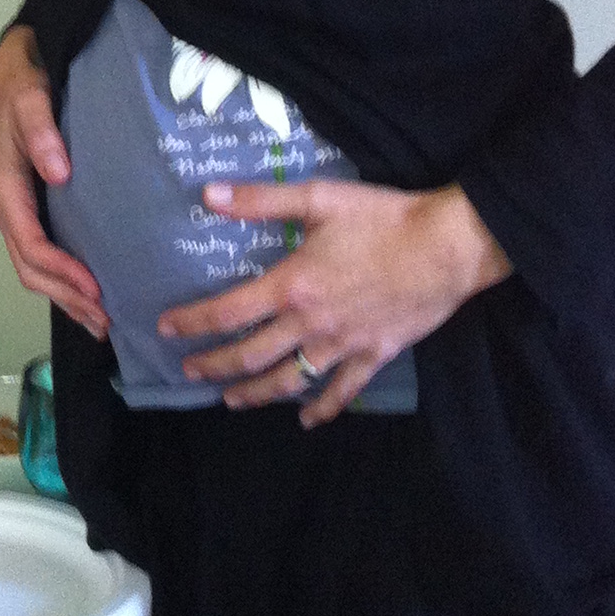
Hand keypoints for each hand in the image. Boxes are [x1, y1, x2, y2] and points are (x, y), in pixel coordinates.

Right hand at [0, 26, 108, 336]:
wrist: (18, 61)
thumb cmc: (22, 79)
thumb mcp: (29, 94)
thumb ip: (41, 129)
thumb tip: (58, 171)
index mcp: (5, 186)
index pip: (30, 243)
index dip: (61, 271)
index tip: (95, 290)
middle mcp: (11, 205)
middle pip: (31, 267)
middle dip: (65, 297)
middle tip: (105, 321)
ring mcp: (23, 207)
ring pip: (36, 266)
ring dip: (66, 296)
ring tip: (102, 320)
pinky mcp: (37, 204)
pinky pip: (47, 251)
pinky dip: (66, 277)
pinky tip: (91, 289)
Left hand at [157, 178, 511, 424]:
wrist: (448, 247)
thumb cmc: (383, 218)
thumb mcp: (317, 198)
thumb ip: (259, 200)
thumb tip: (207, 194)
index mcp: (292, 286)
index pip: (227, 312)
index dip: (192, 323)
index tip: (166, 329)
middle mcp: (310, 324)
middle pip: (250, 355)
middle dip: (215, 366)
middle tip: (190, 373)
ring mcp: (343, 345)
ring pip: (289, 380)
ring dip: (256, 394)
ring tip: (231, 401)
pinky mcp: (375, 355)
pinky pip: (342, 391)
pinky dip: (322, 409)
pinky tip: (307, 420)